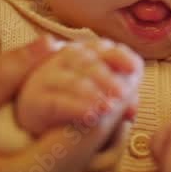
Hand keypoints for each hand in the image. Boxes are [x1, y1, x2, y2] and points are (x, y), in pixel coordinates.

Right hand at [17, 38, 143, 134]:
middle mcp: (63, 60)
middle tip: (124, 94)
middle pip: (88, 63)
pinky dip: (76, 108)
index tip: (135, 69)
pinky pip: (56, 102)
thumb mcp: (98, 97)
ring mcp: (46, 78)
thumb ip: (117, 97)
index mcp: (82, 54)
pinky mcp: (35, 100)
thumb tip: (133, 108)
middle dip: (108, 79)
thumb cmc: (73, 104)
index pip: (103, 49)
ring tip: (108, 108)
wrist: (36, 122)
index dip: (120, 57)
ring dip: (93, 94)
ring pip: (72, 81)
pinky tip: (91, 116)